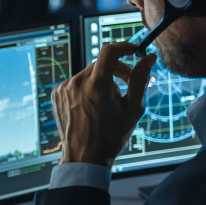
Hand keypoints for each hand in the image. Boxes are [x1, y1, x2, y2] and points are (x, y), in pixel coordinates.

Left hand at [51, 42, 155, 166]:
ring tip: (107, 103)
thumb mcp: (133, 108)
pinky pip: (75, 83)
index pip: (110, 51)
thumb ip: (140, 79)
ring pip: (88, 74)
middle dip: (117, 70)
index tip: (135, 51)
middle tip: (127, 85)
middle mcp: (77, 82)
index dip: (124, 47)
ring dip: (101, 81)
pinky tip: (92, 106)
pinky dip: (86, 88)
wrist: (84, 157)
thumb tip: (149, 58)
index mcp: (96, 84)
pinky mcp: (56, 94)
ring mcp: (64, 88)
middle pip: (101, 64)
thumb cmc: (111, 135)